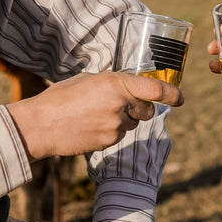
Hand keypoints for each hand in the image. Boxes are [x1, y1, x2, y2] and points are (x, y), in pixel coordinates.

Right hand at [7, 71, 183, 161]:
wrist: (41, 125)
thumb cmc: (61, 97)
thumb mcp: (89, 80)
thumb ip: (113, 83)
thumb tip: (128, 86)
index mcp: (116, 83)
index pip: (155, 90)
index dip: (172, 94)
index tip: (180, 98)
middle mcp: (120, 104)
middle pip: (146, 110)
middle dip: (140, 108)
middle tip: (121, 104)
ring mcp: (115, 125)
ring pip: (132, 124)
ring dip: (123, 119)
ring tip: (97, 115)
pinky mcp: (109, 142)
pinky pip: (119, 135)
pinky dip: (111, 131)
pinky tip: (92, 126)